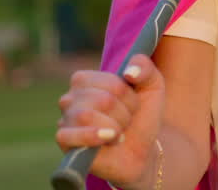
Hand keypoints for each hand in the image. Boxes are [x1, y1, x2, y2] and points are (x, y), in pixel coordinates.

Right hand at [56, 54, 165, 188]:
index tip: (132, 103)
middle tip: (126, 121)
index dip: (129, 96)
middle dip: (124, 114)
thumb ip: (145, 67)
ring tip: (118, 132)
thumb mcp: (152, 86)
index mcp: (86, 79)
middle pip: (103, 100)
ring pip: (87, 116)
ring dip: (114, 127)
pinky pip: (68, 135)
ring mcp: (65, 119)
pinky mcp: (64, 141)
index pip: (112, 82)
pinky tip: (108, 139)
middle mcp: (70, 96)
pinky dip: (93, 138)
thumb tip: (129, 71)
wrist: (140, 150)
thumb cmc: (142, 115)